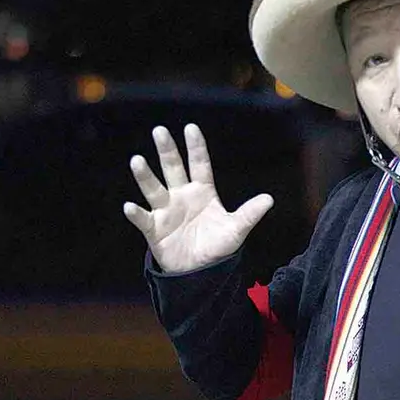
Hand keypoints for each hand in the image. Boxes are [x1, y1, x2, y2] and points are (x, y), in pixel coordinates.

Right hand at [123, 124, 273, 272]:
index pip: (199, 165)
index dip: (196, 148)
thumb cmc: (217, 246)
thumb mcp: (236, 229)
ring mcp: (166, 211)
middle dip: (167, 151)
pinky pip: (143, 219)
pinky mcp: (154, 229)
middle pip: (173, 169)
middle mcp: (182, 196)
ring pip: (154, 189)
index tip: (190, 128)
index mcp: (202, 192)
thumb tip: (269, 199)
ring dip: (145, 176)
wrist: (200, 272)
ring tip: (137, 160)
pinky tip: (130, 206)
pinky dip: (136, 214)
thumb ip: (250, 213)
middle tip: (160, 130)